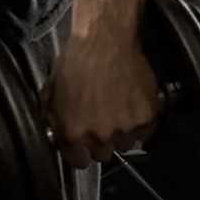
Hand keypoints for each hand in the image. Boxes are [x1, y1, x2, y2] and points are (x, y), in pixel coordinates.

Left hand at [38, 34, 161, 168]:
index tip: (84, 143)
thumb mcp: (52, 90)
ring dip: (122, 131)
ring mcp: (125, 129)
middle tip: (103, 118)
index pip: (79, 162)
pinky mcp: (147, 117)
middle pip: (104, 154)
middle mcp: (100, 136)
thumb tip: (54, 134)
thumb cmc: (75, 59)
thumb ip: (53, 119)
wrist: (105, 37)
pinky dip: (141, 120)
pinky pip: (145, 131)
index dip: (81, 151)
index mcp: (73, 132)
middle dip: (101, 140)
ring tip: (119, 107)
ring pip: (126, 144)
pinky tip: (133, 102)